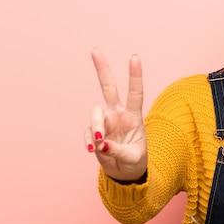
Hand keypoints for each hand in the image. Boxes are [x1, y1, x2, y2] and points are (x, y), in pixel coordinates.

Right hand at [83, 47, 147, 180]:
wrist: (125, 174)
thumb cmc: (135, 162)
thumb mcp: (133, 158)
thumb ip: (118, 150)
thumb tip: (100, 143)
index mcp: (134, 116)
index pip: (135, 93)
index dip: (135, 75)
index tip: (134, 57)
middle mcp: (118, 114)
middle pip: (109, 88)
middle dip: (102, 69)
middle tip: (95, 49)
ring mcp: (105, 122)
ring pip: (95, 113)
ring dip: (95, 126)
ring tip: (98, 143)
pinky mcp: (94, 133)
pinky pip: (87, 132)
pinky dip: (88, 141)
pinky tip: (93, 150)